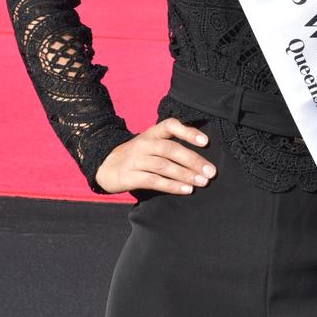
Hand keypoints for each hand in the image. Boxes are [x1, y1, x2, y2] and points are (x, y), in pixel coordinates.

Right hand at [95, 117, 216, 194]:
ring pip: (164, 166)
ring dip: (186, 175)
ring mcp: (136, 160)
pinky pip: (154, 181)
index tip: (206, 142)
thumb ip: (172, 145)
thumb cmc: (138, 155)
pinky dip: (172, 186)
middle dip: (193, 160)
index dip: (188, 132)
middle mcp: (144, 144)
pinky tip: (186, 190)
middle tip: (211, 171)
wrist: (105, 165)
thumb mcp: (152, 143)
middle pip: (171, 149)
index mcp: (152, 133)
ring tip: (202, 182)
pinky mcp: (130, 176)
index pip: (170, 125)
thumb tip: (202, 158)